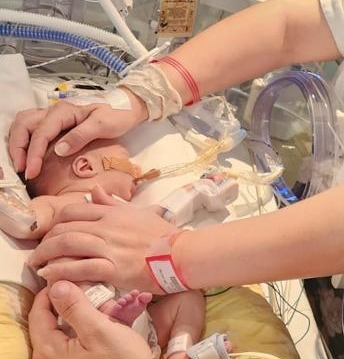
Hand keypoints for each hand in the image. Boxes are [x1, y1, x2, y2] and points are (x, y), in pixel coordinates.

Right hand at [9, 89, 147, 178]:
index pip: (41, 132)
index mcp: (64, 111)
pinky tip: (28, 158)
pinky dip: (24, 143)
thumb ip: (81, 135)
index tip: (31, 171)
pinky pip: (31, 130)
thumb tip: (58, 150)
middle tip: (21, 170)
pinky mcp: (54, 125)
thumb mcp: (103, 125)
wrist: (127, 109)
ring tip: (21, 165)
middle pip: (23, 125)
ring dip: (17, 144)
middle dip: (17, 148)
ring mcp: (52, 117)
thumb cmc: (117, 115)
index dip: (33, 153)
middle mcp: (53, 111)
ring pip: (23, 125)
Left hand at [29, 203, 174, 293]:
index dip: (56, 222)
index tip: (51, 233)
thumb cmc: (165, 235)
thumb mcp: (140, 213)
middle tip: (39, 252)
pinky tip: (49, 276)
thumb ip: (114, 203)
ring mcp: (110, 246)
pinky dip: (59, 271)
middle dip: (46, 241)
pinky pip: (79, 267)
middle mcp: (108, 226)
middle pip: (66, 227)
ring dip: (46, 254)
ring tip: (37, 264)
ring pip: (67, 244)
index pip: (74, 210)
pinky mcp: (113, 268)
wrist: (183, 253)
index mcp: (115, 212)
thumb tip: (94, 190)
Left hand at [30, 281, 152, 358]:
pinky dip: (116, 320)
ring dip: (112, 308)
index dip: (55, 290)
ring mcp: (74, 355)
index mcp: (50, 348)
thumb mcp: (99, 330)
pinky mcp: (90, 355)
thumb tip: (55, 284)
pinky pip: (98, 332)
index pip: (40, 311)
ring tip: (135, 300)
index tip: (74, 275)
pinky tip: (136, 308)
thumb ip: (75, 307)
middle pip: (67, 315)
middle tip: (114, 291)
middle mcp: (57, 353)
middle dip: (95, 299)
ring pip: (87, 321)